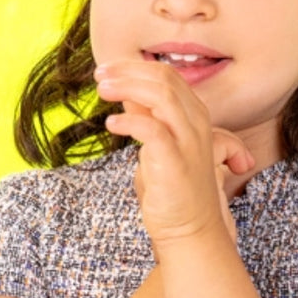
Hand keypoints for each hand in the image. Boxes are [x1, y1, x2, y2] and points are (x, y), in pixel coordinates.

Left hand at [95, 60, 254, 248]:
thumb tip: (125, 92)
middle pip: (164, 79)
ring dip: (127, 87)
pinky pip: (153, 130)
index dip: (135, 68)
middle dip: (128, 71)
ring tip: (102, 90)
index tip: (108, 70)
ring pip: (161, 96)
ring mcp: (189, 143)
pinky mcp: (175, 162)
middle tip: (100, 76)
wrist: (191, 230)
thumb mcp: (160, 144)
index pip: (168, 76)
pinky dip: (129, 122)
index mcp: (195, 117)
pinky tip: (111, 125)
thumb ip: (147, 117)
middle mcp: (196, 125)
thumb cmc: (174, 190)